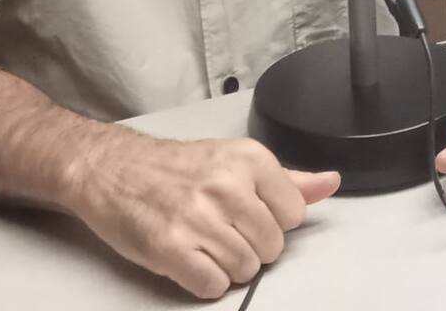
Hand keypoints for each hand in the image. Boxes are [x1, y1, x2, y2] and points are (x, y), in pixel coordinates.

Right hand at [69, 132, 339, 298]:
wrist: (114, 170)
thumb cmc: (176, 168)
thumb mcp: (234, 160)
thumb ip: (287, 178)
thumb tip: (330, 183)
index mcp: (248, 159)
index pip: (294, 215)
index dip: (271, 220)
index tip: (246, 210)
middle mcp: (227, 185)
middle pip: (271, 247)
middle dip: (249, 245)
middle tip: (219, 226)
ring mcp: (198, 217)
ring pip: (245, 270)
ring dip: (226, 264)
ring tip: (202, 239)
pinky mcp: (171, 248)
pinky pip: (213, 286)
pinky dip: (203, 279)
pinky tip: (189, 256)